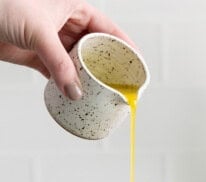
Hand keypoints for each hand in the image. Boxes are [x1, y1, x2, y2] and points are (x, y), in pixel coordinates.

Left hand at [0, 0, 133, 99]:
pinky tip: (74, 92)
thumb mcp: (38, 30)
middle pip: (94, 48)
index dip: (124, 45)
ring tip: (99, 91)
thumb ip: (58, 63)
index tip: (136, 62)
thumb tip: (74, 91)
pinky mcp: (39, 55)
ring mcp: (53, 41)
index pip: (107, 28)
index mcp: (74, 8)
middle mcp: (66, 25)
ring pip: (77, 62)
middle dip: (106, 66)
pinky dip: (65, 83)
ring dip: (85, 77)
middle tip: (118, 83)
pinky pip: (58, 72)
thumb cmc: (1, 3)